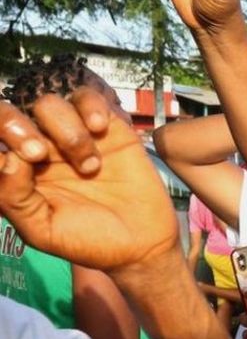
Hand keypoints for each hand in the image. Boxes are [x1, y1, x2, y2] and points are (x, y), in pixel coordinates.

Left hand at [0, 91, 178, 271]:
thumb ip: (14, 197)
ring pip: (50, 104)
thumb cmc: (89, 241)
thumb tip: (9, 158)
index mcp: (18, 171)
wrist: (141, 243)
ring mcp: (72, 134)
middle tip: (40, 154)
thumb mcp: (42, 230)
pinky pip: (88, 96)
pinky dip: (91, 106)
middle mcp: (40, 148)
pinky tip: (101, 129)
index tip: (23, 159)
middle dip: (16, 126)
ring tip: (91, 166)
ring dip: (67, 132)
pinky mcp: (107, 126)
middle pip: (10, 112)